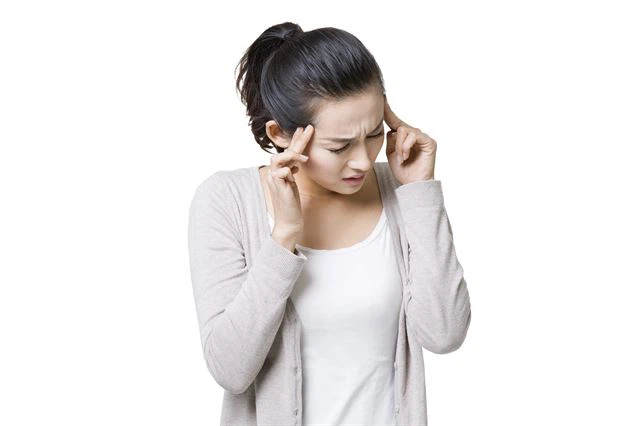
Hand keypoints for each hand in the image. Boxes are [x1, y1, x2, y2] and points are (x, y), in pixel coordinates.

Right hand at [267, 124, 313, 245]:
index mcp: (280, 171)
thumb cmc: (292, 204)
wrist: (289, 221)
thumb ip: (294, 171)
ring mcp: (275, 181)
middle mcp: (275, 173)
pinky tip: (296, 170)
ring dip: (292, 155)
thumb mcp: (294, 183)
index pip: (287, 152)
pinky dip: (288, 169)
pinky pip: (280, 173)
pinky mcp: (279, 188)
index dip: (296, 140)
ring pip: (277, 159)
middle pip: (284, 151)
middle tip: (308, 128)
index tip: (304, 129)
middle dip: (297, 139)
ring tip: (304, 158)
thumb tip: (299, 160)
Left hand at [383, 96, 436, 184]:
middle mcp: (415, 134)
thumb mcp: (391, 152)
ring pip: (404, 130)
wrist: (413, 184)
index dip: (388, 112)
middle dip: (395, 143)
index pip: (395, 121)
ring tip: (403, 158)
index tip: (381, 100)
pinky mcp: (429, 142)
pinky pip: (413, 135)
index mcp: (405, 136)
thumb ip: (390, 139)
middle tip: (399, 157)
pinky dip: (406, 147)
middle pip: (399, 127)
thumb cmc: (403, 170)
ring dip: (400, 147)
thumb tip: (391, 129)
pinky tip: (406, 157)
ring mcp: (423, 137)